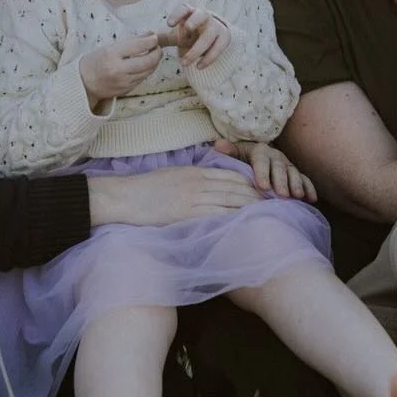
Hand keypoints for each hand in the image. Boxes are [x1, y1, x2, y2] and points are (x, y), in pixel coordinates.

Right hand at [79, 33, 162, 110]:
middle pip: (147, 61)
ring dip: (154, 62)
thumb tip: (150, 34)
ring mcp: (123, 82)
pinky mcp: (126, 90)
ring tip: (153, 55)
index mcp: (111, 55)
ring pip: (148, 71)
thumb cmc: (95, 61)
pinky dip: (147, 71)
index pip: (138, 46)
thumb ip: (130, 41)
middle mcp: (118, 70)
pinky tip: (145, 65)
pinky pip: (142, 79)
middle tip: (158, 48)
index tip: (154, 37)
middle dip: (157, 53)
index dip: (150, 41)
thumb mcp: (109, 47)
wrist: (83, 83)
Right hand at [87, 165, 263, 226]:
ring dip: (250, 208)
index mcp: (195, 172)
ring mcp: (193, 198)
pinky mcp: (186, 214)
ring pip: (230, 201)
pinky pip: (216, 215)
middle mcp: (197, 182)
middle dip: (257, 195)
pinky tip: (245, 225)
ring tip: (267, 215)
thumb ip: (192, 180)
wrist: (123, 197)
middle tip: (274, 204)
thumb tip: (209, 187)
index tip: (264, 190)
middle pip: (236, 187)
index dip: (250, 183)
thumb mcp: (172, 176)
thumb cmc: (143, 189)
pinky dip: (233, 219)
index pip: (231, 175)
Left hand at [165, 4, 230, 68]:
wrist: (214, 35)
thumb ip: (163, 37)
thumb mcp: (177, 33)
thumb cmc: (191, 33)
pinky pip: (218, 48)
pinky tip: (198, 66)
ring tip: (184, 63)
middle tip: (185, 33)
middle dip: (193, 22)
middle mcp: (204, 16)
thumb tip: (147, 41)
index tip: (169, 24)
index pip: (184, 8)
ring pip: (209, 36)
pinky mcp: (224, 38)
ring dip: (196, 50)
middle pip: (201, 15)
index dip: (177, 15)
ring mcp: (215, 27)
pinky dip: (208, 58)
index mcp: (191, 12)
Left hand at [214, 139, 317, 201]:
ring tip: (297, 196)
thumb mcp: (234, 154)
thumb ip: (229, 152)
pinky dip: (309, 188)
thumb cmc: (241, 160)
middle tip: (282, 195)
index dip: (262, 172)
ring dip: (296, 184)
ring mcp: (287, 165)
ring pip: (293, 173)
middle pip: (279, 167)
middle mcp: (275, 156)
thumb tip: (218, 145)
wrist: (254, 159)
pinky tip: (312, 199)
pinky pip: (304, 179)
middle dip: (281, 181)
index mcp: (259, 151)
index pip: (261, 160)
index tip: (261, 186)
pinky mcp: (295, 174)